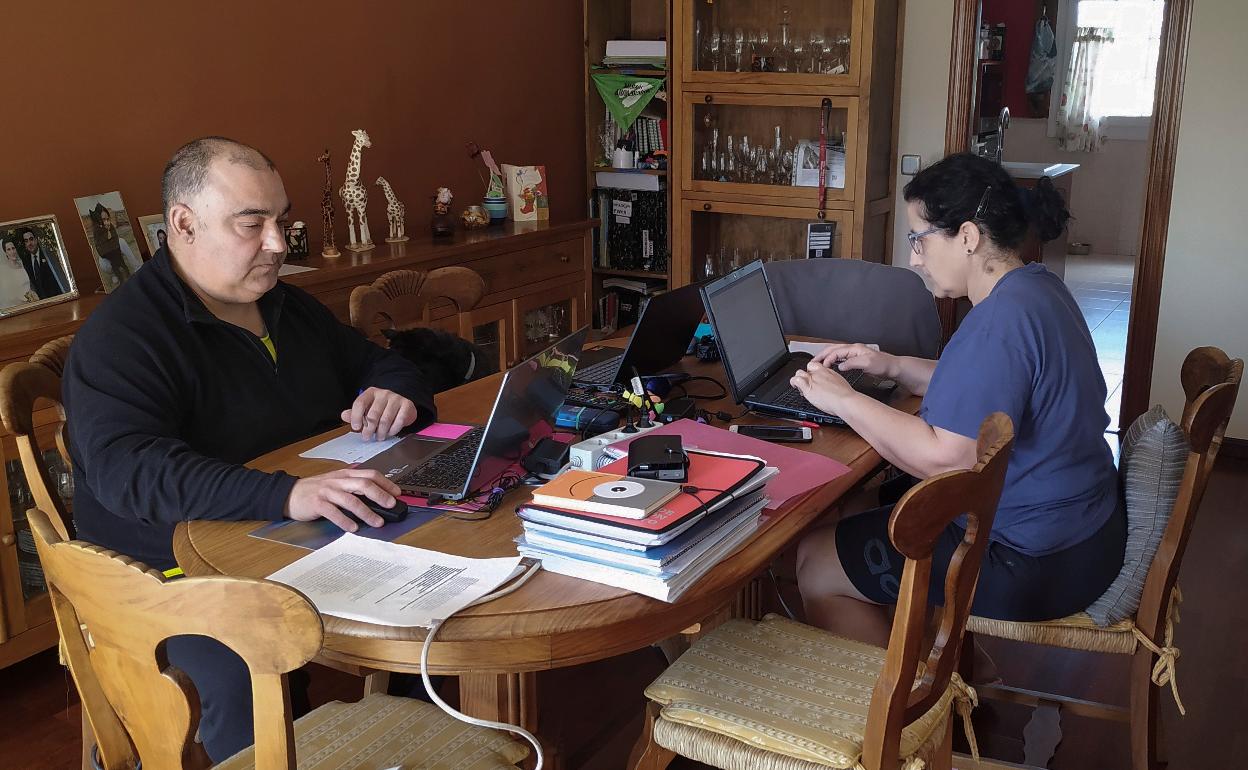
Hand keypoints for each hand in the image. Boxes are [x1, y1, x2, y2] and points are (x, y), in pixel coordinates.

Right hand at [285, 468, 401, 531]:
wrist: (289, 494)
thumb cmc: (316, 490)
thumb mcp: (336, 482)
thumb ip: (353, 486)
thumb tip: (376, 494)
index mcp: (345, 474)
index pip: (370, 474)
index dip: (386, 483)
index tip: (397, 493)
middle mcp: (338, 481)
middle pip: (363, 484)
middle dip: (380, 495)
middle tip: (391, 505)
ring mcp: (327, 491)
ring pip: (351, 500)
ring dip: (366, 512)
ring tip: (377, 522)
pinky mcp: (317, 503)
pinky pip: (333, 512)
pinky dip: (345, 521)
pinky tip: (353, 528)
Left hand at [341, 387, 418, 440]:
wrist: (402, 404)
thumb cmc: (381, 408)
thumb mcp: (367, 409)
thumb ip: (355, 413)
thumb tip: (344, 415)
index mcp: (370, 393)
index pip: (360, 403)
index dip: (356, 417)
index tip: (355, 428)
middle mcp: (383, 393)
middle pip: (373, 414)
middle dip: (369, 429)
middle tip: (367, 437)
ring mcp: (396, 398)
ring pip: (385, 420)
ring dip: (381, 432)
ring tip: (379, 437)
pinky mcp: (406, 405)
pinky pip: (399, 421)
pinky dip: (393, 430)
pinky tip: (389, 433)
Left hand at [790, 360, 854, 415]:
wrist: (845, 400)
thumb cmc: (845, 395)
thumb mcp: (839, 382)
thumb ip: (831, 380)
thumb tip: (828, 384)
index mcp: (827, 371)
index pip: (814, 365)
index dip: (811, 370)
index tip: (811, 376)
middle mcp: (819, 373)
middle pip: (806, 368)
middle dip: (805, 375)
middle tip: (806, 384)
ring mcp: (813, 380)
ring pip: (799, 372)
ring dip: (797, 379)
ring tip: (798, 386)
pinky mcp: (808, 388)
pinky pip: (796, 380)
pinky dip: (794, 383)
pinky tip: (795, 387)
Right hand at [811, 343, 897, 378]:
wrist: (892, 367)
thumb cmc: (882, 365)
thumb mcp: (867, 364)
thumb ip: (852, 364)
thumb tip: (839, 366)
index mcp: (854, 348)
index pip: (836, 351)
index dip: (827, 358)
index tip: (821, 367)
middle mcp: (853, 349)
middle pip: (833, 349)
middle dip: (822, 354)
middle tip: (812, 362)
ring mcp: (854, 353)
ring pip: (836, 352)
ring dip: (826, 356)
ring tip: (817, 362)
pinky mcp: (855, 358)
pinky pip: (840, 357)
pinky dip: (832, 359)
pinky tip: (830, 365)